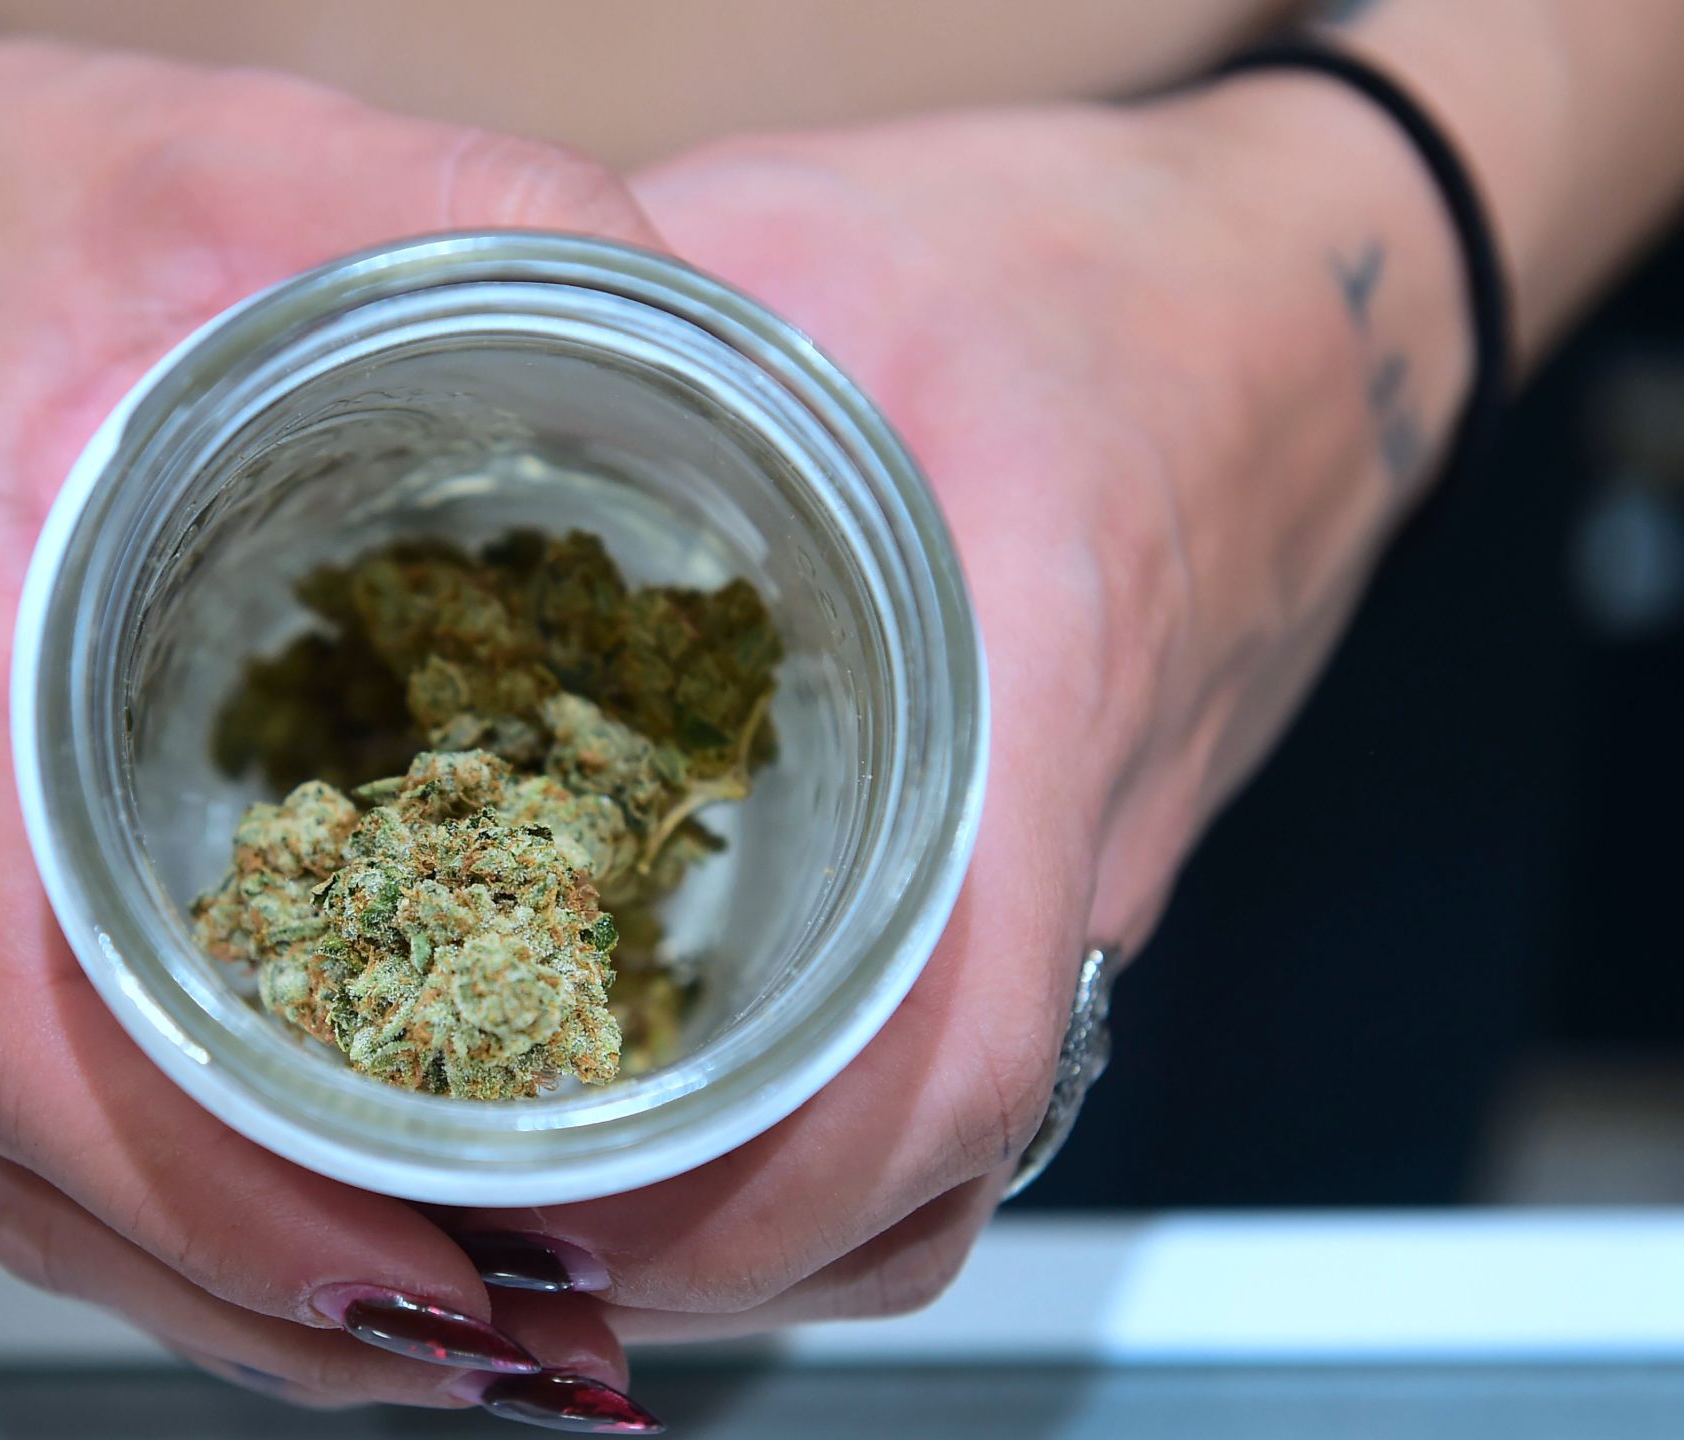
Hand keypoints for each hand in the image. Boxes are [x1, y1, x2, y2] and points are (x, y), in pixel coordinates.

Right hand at [0, 6, 670, 1414]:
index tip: (413, 1264)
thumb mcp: (286, 172)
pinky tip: (371, 1222)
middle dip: (277, 1294)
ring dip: (249, 1292)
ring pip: (48, 1174)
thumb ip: (510, 240)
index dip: (207, 1185)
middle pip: (46, 1163)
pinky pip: (68, 1107)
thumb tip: (737, 351)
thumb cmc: (40, 208)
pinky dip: (211, 1211)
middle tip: (519, 1338)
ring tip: (479, 1330)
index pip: (21, 1014)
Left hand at [442, 77, 1471, 1339]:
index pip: (939, 1062)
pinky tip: (679, 1105)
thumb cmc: (1077, 266)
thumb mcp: (814, 242)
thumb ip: (611, 330)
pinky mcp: (1064, 884)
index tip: (580, 1221)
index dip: (763, 1197)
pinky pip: (958, 1077)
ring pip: (951, 1161)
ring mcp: (1084, 886)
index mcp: (1024, 694)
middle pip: (929, 1172)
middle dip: (714, 1257)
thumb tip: (391, 369)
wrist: (1292, 301)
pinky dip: (824, 1149)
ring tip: (567, 1213)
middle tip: (502, 1236)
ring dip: (768, 1232)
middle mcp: (1070, 843)